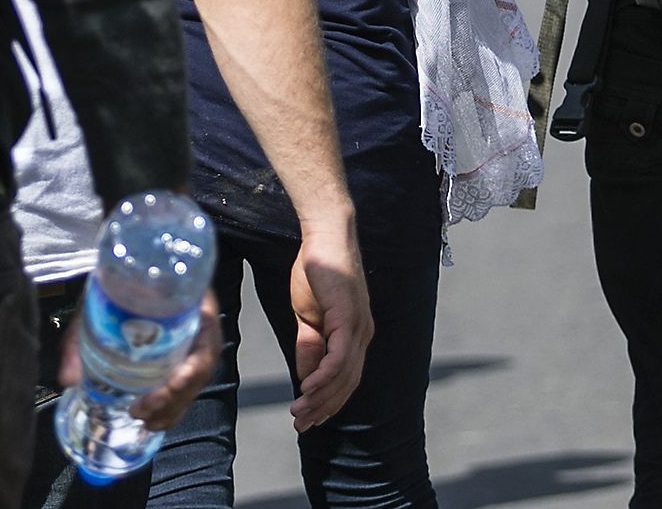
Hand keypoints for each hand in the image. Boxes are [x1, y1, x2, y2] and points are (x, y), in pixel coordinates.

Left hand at [57, 287, 221, 434]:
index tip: (172, 383)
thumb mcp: (99, 298)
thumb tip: (67, 379)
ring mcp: (192, 339)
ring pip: (195, 380)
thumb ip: (81, 336)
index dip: (191, 369)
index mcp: (190, 301)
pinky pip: (186, 383)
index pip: (206, 337)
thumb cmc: (120, 277)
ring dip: (174, 407)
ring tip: (146, 421)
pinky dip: (172, 406)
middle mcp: (198, 322)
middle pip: (201, 367)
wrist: (135, 260)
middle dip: (176, 396)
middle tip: (141, 410)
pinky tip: (153, 420)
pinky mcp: (181, 352)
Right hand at [287, 221, 370, 430]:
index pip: (346, 379)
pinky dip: (324, 375)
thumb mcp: (308, 316)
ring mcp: (358, 325)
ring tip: (299, 413)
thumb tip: (306, 377)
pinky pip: (339, 355)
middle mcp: (363, 333)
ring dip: (320, 397)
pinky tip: (308, 389)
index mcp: (356, 335)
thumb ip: (309, 345)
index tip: (307, 420)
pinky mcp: (348, 315)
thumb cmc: (316, 272)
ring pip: (343, 374)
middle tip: (300, 425)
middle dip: (323, 408)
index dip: (327, 402)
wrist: (324, 236)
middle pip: (347, 383)